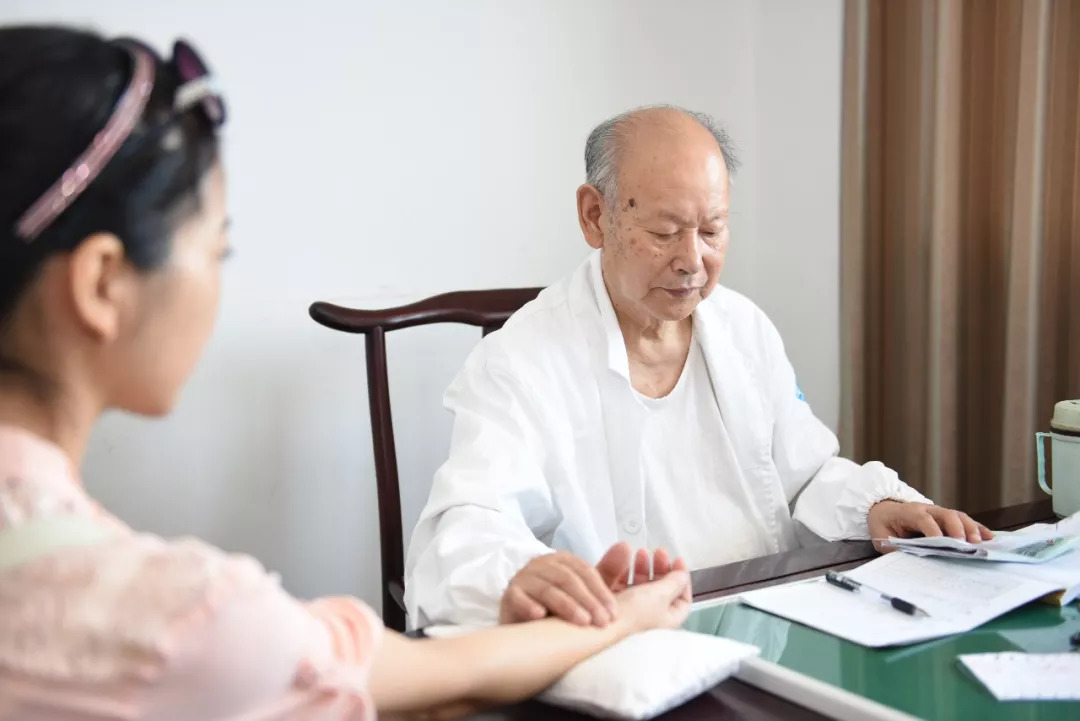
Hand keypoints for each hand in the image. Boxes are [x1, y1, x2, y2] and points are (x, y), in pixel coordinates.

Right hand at [500, 543, 632, 626]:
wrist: (524, 628)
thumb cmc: (558, 609)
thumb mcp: (584, 592)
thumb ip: (607, 572)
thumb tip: (626, 546)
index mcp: (562, 561)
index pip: (584, 571)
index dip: (601, 591)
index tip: (614, 613)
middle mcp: (541, 565)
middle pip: (568, 579)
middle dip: (588, 601)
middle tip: (602, 622)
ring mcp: (523, 579)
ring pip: (547, 589)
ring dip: (566, 606)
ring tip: (582, 622)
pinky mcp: (508, 595)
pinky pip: (519, 599)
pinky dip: (530, 606)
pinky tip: (541, 617)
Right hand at [614, 559, 692, 632]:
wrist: (597, 623)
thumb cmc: (631, 617)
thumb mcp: (660, 595)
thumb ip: (674, 583)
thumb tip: (682, 575)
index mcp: (666, 619)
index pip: (682, 600)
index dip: (682, 579)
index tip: (677, 562)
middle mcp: (649, 616)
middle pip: (660, 590)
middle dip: (660, 568)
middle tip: (658, 553)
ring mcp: (630, 610)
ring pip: (640, 585)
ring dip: (642, 567)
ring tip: (640, 553)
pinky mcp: (612, 604)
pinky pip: (622, 584)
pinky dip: (624, 571)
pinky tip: (623, 559)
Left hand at [867, 500, 993, 552]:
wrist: (882, 509)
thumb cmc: (883, 524)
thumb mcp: (881, 537)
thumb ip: (893, 547)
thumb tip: (907, 561)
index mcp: (909, 513)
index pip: (924, 520)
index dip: (934, 532)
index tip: (941, 544)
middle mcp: (927, 510)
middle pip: (947, 515)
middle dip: (958, 529)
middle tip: (966, 544)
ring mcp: (939, 512)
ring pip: (959, 516)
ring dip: (971, 528)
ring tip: (981, 543)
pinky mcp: (946, 518)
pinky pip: (964, 521)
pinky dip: (977, 528)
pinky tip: (989, 538)